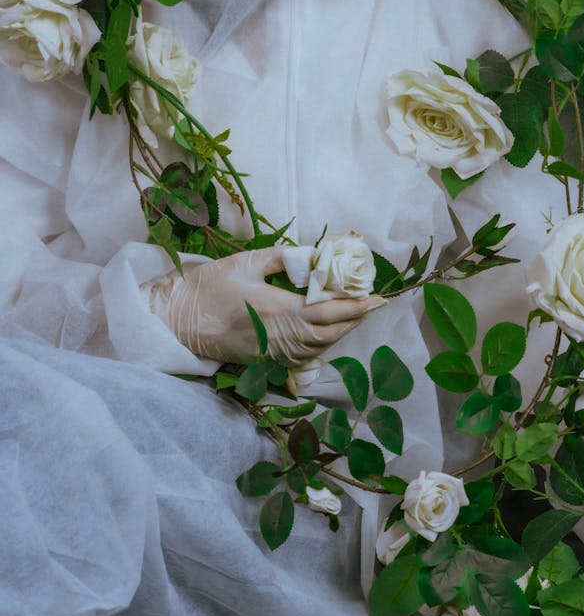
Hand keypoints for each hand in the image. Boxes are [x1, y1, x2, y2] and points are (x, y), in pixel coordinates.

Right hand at [150, 247, 381, 365]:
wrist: (175, 319)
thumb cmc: (208, 286)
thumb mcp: (245, 263)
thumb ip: (281, 259)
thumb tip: (312, 254)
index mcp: (277, 308)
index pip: (327, 310)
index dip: (355, 306)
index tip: (376, 297)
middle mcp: (278, 335)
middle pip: (329, 333)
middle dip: (354, 320)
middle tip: (372, 305)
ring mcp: (271, 352)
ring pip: (317, 348)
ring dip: (340, 333)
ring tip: (355, 316)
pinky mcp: (262, 361)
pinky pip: (301, 357)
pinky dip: (320, 346)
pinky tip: (327, 334)